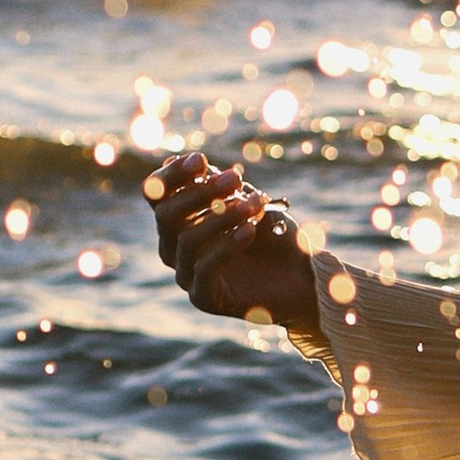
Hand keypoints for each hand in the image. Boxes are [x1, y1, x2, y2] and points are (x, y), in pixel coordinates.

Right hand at [146, 148, 318, 326]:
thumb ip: (224, 189)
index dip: (172, 175)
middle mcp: (174, 247)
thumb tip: (199, 166)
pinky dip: (227, 246)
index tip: (200, 161)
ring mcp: (186, 274)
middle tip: (235, 179)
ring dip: (222, 217)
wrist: (302, 278)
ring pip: (187, 240)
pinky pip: (204, 269)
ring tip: (253, 206)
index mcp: (179, 220)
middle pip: (166, 215)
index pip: (156, 194)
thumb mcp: (251, 203)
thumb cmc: (275, 236)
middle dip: (200, 193)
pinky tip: (250, 231)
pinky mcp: (203, 298)